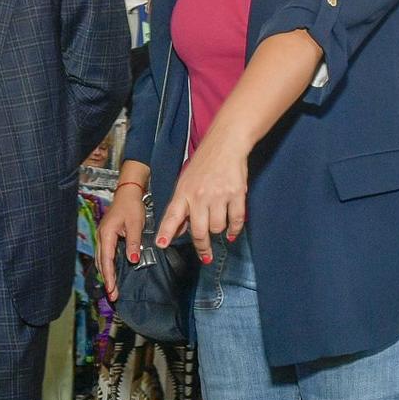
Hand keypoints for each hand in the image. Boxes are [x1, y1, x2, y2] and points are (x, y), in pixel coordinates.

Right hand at [97, 184, 147, 300]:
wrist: (128, 191)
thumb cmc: (132, 206)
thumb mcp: (135, 224)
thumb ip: (133, 243)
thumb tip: (133, 261)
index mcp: (107, 234)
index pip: (106, 260)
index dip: (109, 276)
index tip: (112, 289)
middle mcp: (101, 237)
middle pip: (101, 262)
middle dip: (107, 279)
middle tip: (112, 295)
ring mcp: (102, 236)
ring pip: (101, 259)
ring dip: (106, 274)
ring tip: (112, 289)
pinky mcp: (107, 236)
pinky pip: (104, 254)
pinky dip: (107, 265)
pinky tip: (111, 273)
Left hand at [156, 133, 248, 262]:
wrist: (226, 143)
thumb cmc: (205, 162)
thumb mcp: (186, 182)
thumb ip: (181, 207)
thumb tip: (178, 231)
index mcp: (184, 192)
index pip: (172, 215)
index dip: (167, 232)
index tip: (162, 244)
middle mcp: (199, 195)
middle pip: (199, 230)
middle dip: (202, 247)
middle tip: (205, 256)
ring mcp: (218, 195)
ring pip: (217, 228)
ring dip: (218, 232)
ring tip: (218, 227)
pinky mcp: (236, 194)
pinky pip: (235, 221)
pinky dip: (234, 230)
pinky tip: (231, 233)